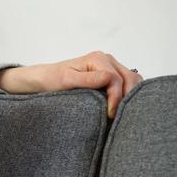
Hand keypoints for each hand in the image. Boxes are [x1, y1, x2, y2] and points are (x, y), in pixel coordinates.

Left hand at [0, 51, 143, 118]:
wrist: (44, 80)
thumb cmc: (52, 80)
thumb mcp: (66, 81)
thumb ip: (88, 80)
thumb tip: (110, 79)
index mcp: (97, 58)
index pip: (116, 79)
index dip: (115, 98)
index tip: (109, 114)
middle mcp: (107, 60)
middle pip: (130, 78)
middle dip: (127, 98)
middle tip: (119, 117)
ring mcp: (111, 67)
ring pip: (133, 81)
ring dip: (131, 96)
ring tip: (122, 114)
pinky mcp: (111, 76)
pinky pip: (128, 84)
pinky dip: (129, 95)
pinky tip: (123, 108)